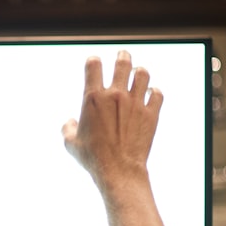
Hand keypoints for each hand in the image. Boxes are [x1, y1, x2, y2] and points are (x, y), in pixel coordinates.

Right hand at [61, 50, 163, 191]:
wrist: (119, 170)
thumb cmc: (93, 158)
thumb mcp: (70, 143)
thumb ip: (68, 128)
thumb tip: (70, 123)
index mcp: (93, 98)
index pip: (93, 65)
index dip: (93, 61)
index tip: (94, 64)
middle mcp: (115, 96)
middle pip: (122, 63)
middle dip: (122, 56)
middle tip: (122, 55)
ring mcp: (136, 103)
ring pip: (143, 74)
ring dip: (139, 72)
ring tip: (138, 74)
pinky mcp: (151, 113)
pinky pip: (157, 93)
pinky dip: (154, 92)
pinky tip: (150, 95)